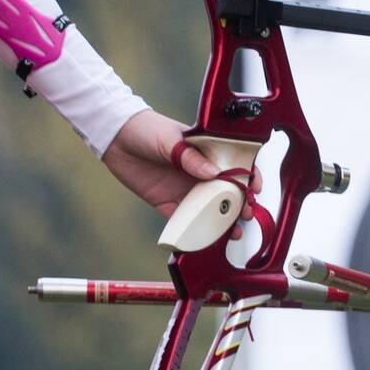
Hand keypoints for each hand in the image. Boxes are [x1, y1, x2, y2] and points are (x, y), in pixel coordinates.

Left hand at [103, 108, 259, 232]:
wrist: (114, 138)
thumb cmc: (146, 129)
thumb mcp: (170, 139)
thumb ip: (191, 157)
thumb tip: (213, 174)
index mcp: (207, 152)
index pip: (236, 165)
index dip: (250, 176)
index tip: (255, 188)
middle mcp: (200, 173)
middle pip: (227, 193)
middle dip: (240, 205)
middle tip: (245, 215)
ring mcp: (185, 189)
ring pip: (209, 211)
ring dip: (222, 223)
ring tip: (232, 233)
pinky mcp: (168, 203)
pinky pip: (184, 222)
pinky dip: (194, 232)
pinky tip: (203, 240)